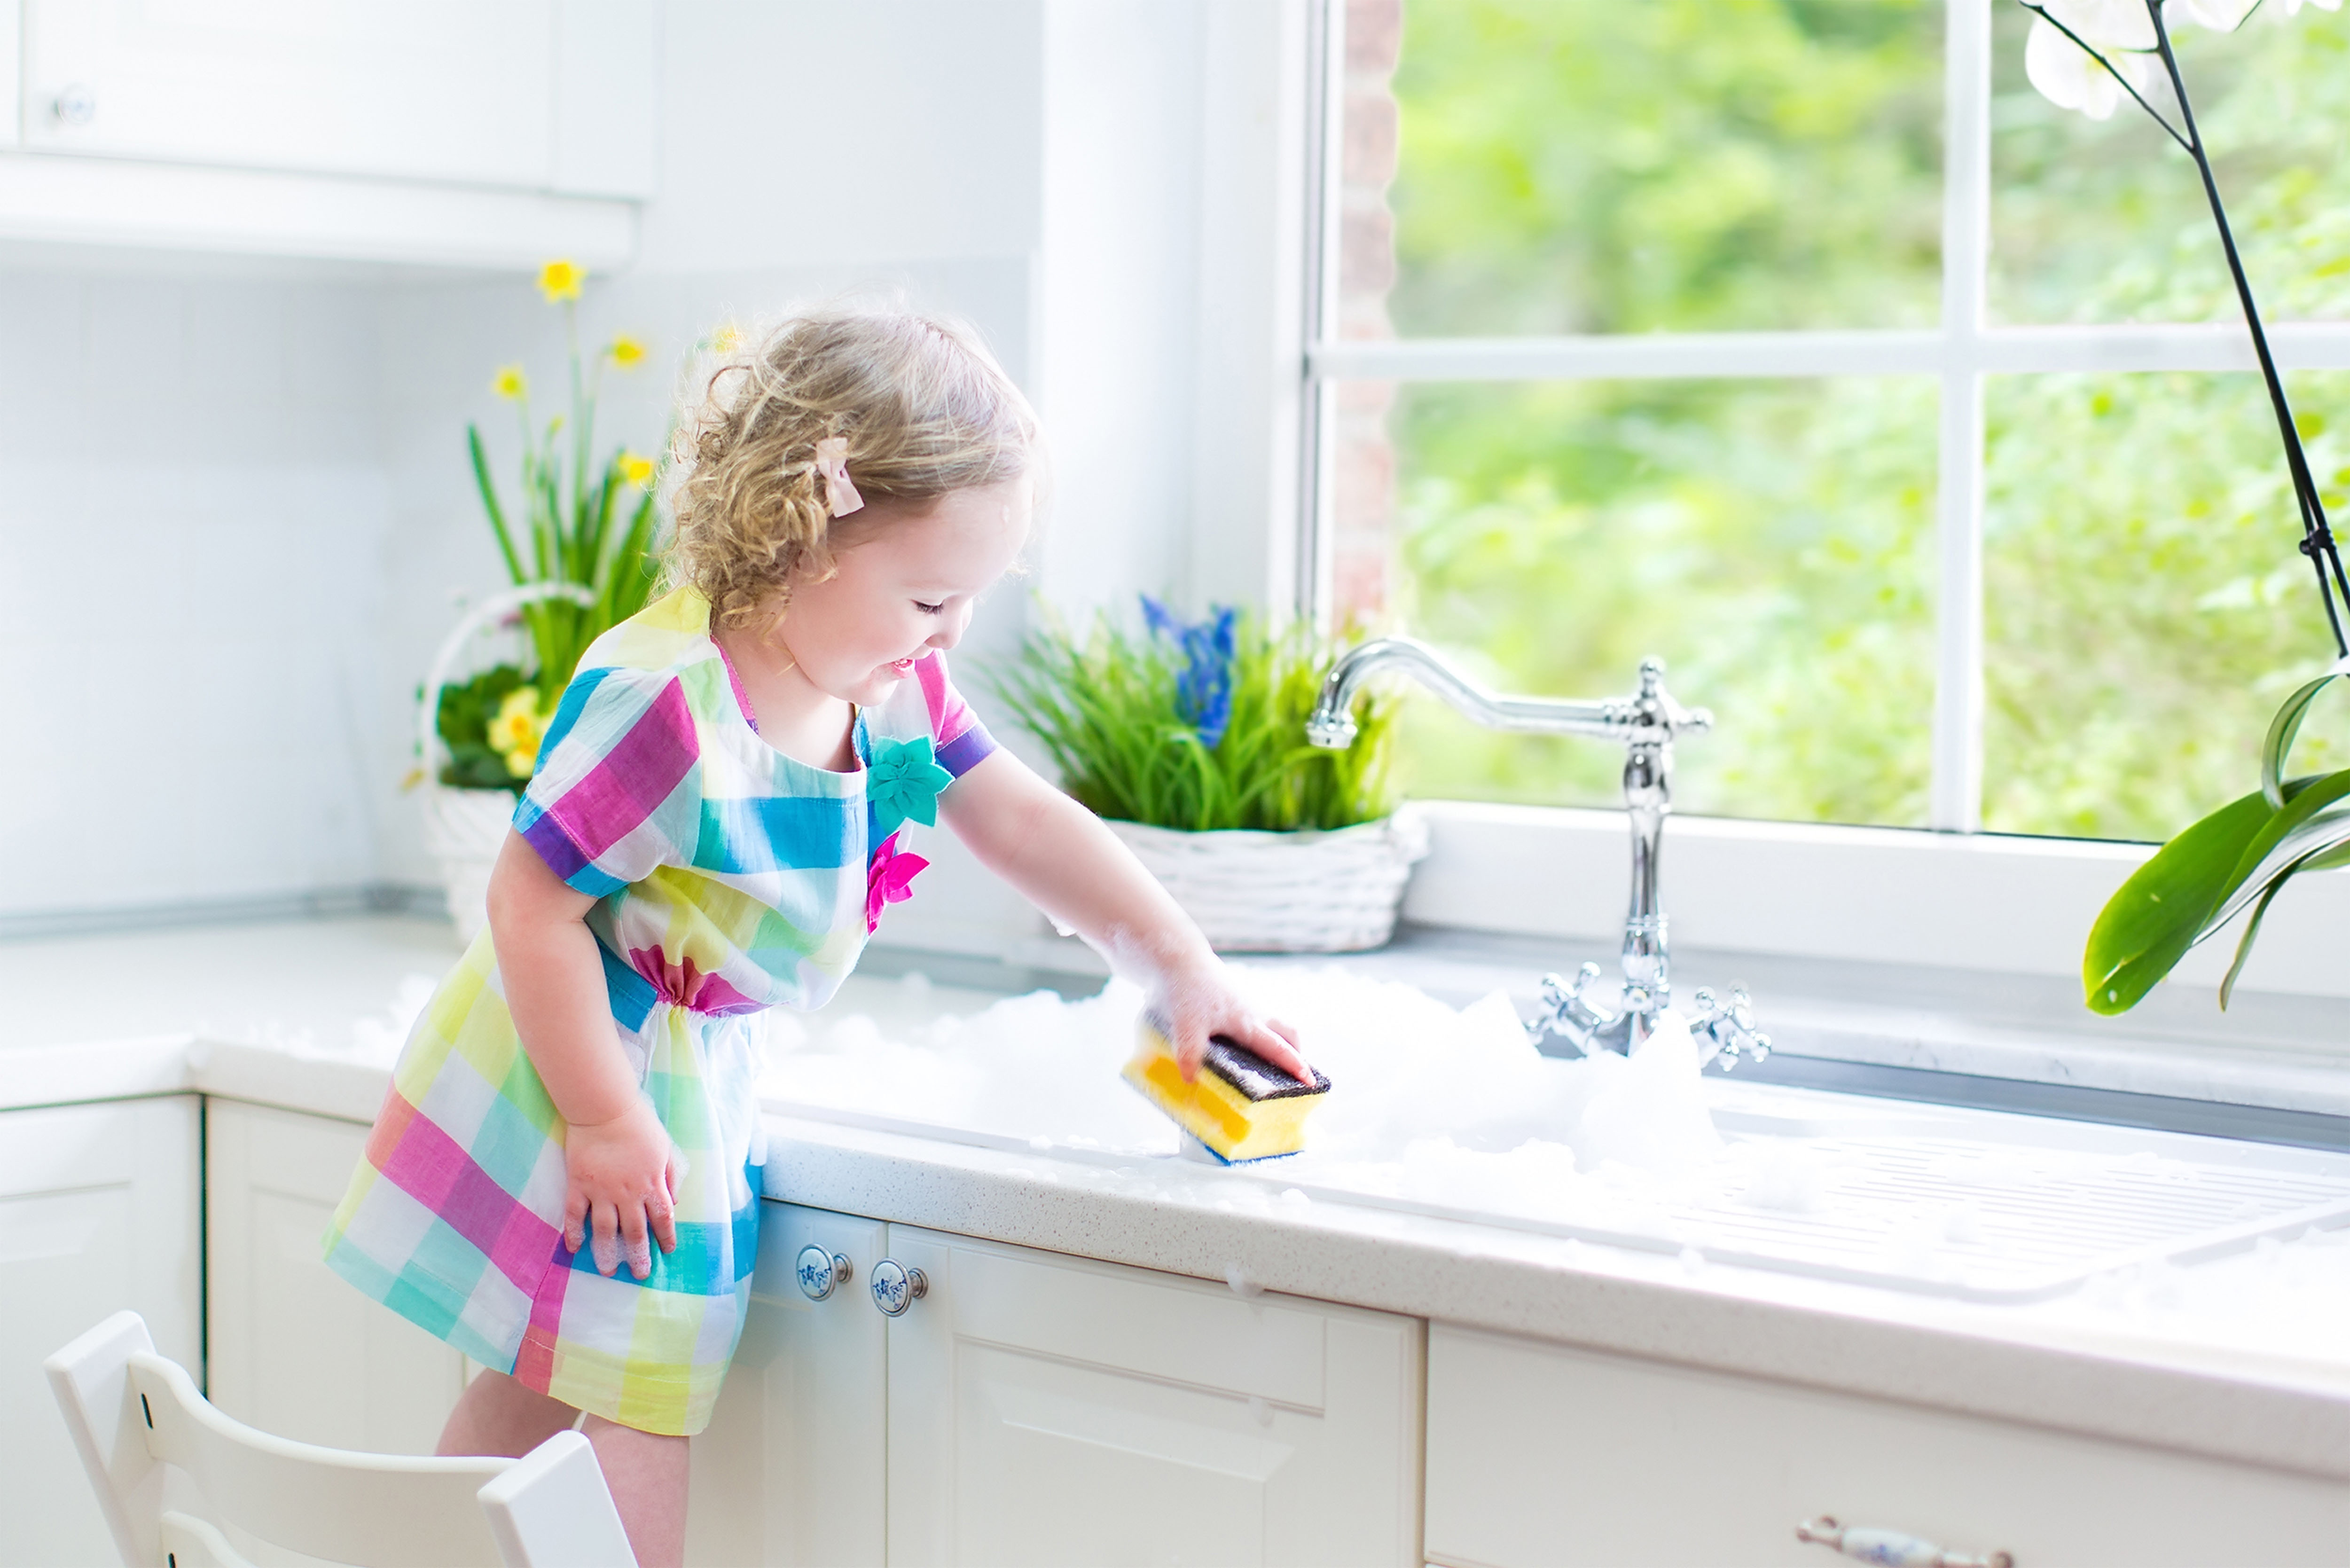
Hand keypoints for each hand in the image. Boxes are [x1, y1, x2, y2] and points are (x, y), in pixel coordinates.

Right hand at [561, 1097, 681, 1280]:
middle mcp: (627, 1193)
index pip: (663, 1217)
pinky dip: (573, 1233)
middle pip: (634, 1231)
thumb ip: (669, 1176)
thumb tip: (673, 1201)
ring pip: (604, 1230)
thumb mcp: (664, 1149)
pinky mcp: (578, 1185)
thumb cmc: (639, 1126)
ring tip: (608, 1270)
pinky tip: (574, 1248)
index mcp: (651, 1183)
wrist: (605, 1110)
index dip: (666, 1237)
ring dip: (606, 1253)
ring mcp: (601, 1191)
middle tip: (639, 1274)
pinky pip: (574, 1215)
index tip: (667, 1252)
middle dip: (638, 1255)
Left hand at [1153, 957, 1313, 1085]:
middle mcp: (1254, 1013)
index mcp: (1248, 1022)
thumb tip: (1192, 1080)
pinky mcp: (1237, 1000)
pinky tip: (1242, 1045)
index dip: (1296, 1066)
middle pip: (1288, 1033)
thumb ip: (1190, 1055)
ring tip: (1269, 1063)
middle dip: (1295, 1053)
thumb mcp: (1187, 1027)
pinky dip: (1261, 1034)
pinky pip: (1259, 1019)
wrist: (1182, 959)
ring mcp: (1247, 1004)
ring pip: (1275, 1024)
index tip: (1311, 1082)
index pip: (1279, 1048)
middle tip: (1293, 1074)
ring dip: (1279, 1042)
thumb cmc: (1188, 991)